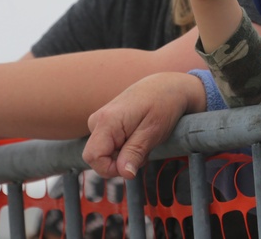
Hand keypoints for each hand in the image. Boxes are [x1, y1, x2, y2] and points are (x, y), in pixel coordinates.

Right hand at [83, 72, 204, 179]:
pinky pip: (109, 146)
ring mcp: (100, 121)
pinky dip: (124, 148)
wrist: (167, 86)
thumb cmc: (163, 105)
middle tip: (143, 149)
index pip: (93, 157)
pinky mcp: (105, 124)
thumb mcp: (153, 131)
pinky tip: (138, 136)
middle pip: (97, 158)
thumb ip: (135, 152)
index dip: (111, 169)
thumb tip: (125, 174)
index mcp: (107, 120)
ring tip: (143, 139)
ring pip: (104, 154)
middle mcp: (97, 120)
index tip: (134, 163)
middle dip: (120, 162)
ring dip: (124, 155)